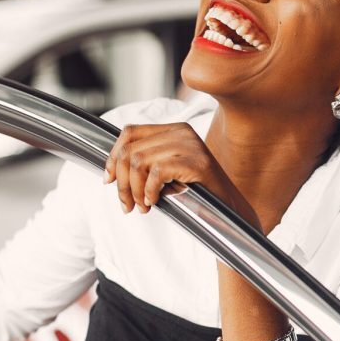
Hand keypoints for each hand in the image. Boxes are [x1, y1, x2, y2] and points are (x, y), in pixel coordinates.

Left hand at [103, 122, 258, 227]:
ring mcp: (190, 145)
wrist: (230, 211)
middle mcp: (182, 132)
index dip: (113, 157)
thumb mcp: (167, 172)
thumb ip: (145, 163)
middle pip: (130, 150)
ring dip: (134, 190)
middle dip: (122, 182)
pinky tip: (155, 202)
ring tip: (142, 206)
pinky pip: (157, 172)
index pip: (129, 132)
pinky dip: (150, 190)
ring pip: (139, 161)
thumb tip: (111, 171)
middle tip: (127, 205)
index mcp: (174, 129)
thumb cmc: (197, 194)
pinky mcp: (196, 162)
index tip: (109, 181)